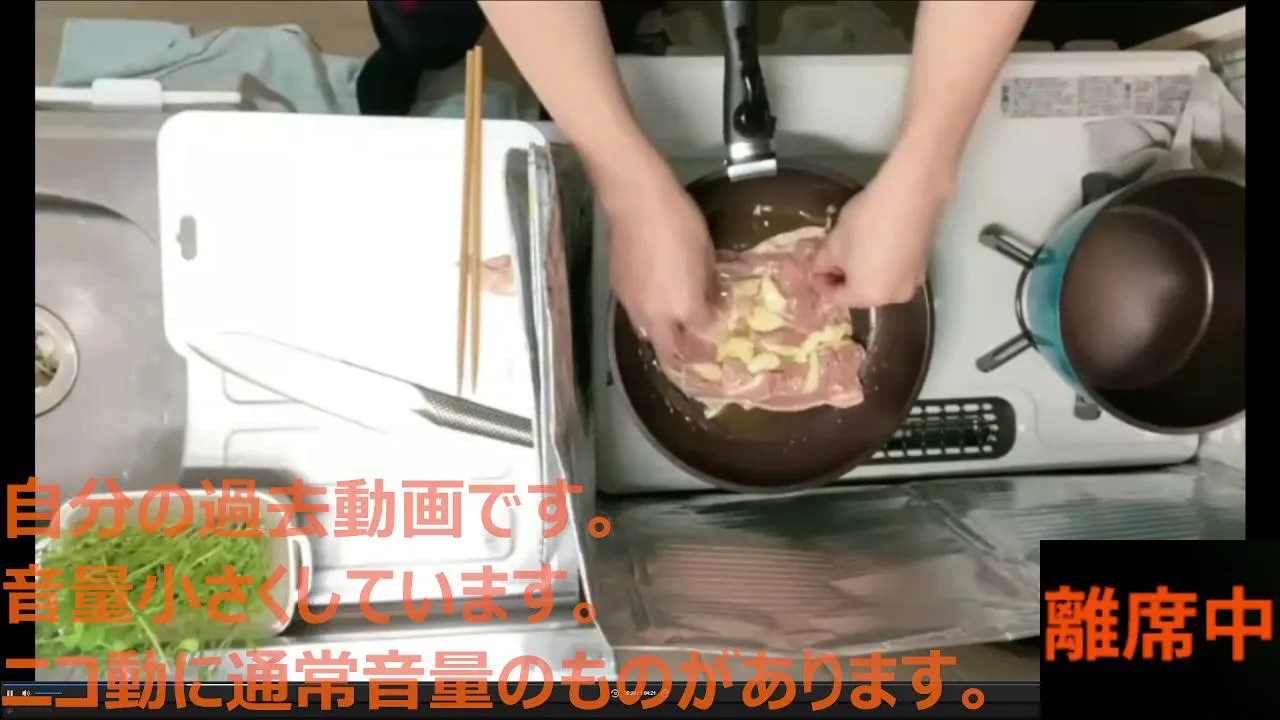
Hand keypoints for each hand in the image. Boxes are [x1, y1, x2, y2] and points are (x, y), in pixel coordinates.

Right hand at [607, 170, 715, 360]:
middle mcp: (658, 315)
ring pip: (648, 335)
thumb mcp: (707, 253)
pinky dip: (647, 314)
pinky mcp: (617, 292)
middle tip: (694, 349)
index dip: (712, 328)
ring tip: (672, 326)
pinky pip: (634, 313)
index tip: (717, 320)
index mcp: (686, 307)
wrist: (638, 204)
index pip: (702, 331)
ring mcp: (633, 306)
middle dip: (683, 354)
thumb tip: (711, 298)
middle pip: (669, 350)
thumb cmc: (681, 223)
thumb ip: (708, 284)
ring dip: (662, 336)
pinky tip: (653, 299)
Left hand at [814, 154, 948, 307]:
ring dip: (863, 271)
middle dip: (843, 278)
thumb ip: (822, 263)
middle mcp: (894, 297)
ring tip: (854, 249)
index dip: (820, 283)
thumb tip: (820, 269)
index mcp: (868, 297)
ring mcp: (913, 281)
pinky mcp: (925, 264)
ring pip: (879, 282)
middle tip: (832, 258)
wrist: (910, 195)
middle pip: (860, 293)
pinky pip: (895, 271)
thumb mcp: (834, 243)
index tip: (814, 268)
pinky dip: (882, 263)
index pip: (836, 298)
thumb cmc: (865, 223)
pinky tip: (876, 243)